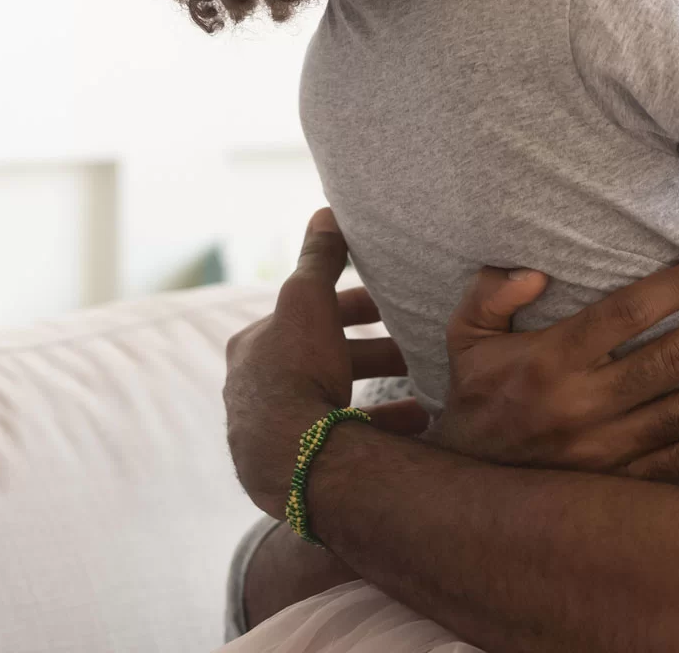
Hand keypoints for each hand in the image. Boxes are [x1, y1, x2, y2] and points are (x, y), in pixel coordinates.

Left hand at [222, 209, 426, 520]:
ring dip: (380, 393)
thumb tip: (326, 212)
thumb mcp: (308, 301)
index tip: (389, 308)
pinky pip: (344, 440)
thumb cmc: (296, 372)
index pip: (307, 316)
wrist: (291, 458)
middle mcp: (254, 389)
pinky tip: (414, 426)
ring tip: (424, 393)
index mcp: (254, 347)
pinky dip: (380, 429)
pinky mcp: (294, 467)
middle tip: (413, 352)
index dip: (351, 307)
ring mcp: (272, 432)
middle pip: (324, 360)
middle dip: (371, 353)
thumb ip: (319, 259)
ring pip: (335, 401)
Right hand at [430, 261, 678, 481]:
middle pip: (669, 363)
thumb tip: (534, 273)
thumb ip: (491, 295)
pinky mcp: (619, 485)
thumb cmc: (475, 402)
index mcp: (550, 361)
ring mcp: (605, 451)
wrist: (463, 493)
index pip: (624, 315)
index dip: (674, 290)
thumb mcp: (465, 340)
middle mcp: (583, 406)